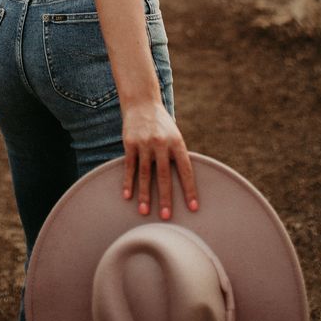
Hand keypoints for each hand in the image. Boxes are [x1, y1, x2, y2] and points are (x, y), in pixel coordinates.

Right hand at [121, 101, 198, 219]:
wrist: (142, 102)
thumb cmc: (162, 124)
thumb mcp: (174, 135)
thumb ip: (177, 156)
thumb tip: (184, 182)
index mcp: (177, 142)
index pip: (185, 169)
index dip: (189, 189)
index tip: (193, 207)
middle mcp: (161, 142)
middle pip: (164, 175)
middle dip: (165, 197)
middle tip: (166, 217)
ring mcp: (144, 143)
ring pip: (145, 173)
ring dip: (145, 194)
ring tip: (144, 212)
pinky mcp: (130, 143)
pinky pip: (130, 166)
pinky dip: (128, 182)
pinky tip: (127, 196)